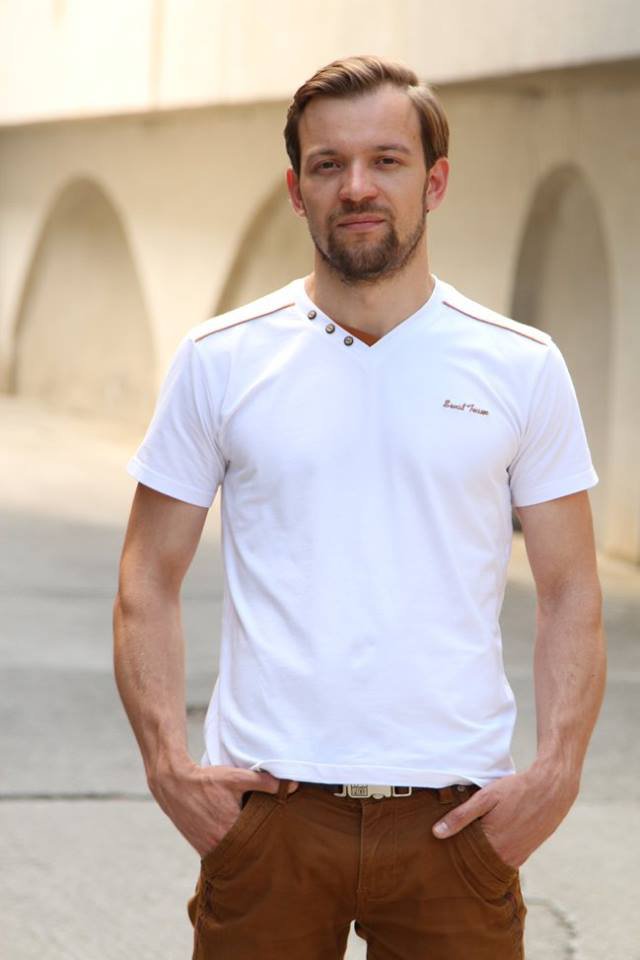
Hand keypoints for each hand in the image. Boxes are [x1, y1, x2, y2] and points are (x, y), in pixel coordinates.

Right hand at [148, 759, 298, 855]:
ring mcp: (209, 849)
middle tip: (274, 848)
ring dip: (244, 852)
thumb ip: (264, 781)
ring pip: (234, 856)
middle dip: (259, 849)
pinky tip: (239, 848)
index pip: (259, 841)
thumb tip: (294, 785)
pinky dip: (230, 853)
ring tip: (257, 848)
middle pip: (247, 852)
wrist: (175, 785)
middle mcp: (220, 844)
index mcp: (232, 829)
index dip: (271, 839)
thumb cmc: (206, 780)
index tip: (281, 838)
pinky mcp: (201, 849)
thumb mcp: (236, 776)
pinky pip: (221, 856)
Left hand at [431, 769, 577, 868]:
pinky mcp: (525, 854)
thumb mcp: (486, 798)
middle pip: (476, 862)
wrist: (552, 790)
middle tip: (450, 844)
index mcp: (492, 844)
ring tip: (468, 840)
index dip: (451, 850)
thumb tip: (437, 833)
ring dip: (479, 854)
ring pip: (490, 862)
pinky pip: (504, 860)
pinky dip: (493, 853)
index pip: (463, 857)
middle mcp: (505, 856)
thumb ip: (461, 816)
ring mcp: (517, 857)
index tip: (440, 845)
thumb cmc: (517, 790)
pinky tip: (487, 841)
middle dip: (464, 854)